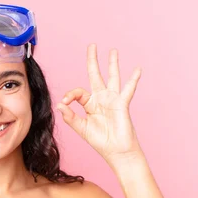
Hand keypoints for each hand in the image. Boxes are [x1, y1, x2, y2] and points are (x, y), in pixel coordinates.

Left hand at [56, 44, 142, 163]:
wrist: (116, 151)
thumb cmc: (100, 141)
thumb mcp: (81, 129)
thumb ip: (70, 117)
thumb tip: (60, 105)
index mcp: (89, 104)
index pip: (78, 92)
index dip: (70, 94)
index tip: (65, 101)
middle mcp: (101, 99)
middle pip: (96, 75)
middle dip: (93, 61)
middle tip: (92, 46)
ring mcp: (112, 100)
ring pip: (112, 77)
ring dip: (112, 64)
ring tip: (113, 51)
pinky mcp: (122, 104)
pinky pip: (128, 89)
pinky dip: (133, 79)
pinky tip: (137, 69)